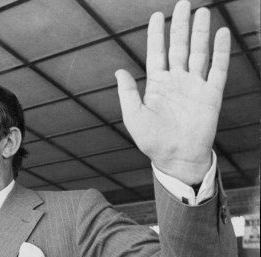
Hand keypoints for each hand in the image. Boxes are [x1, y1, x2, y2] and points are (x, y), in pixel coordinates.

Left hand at [115, 1, 229, 184]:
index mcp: (157, 85)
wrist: (176, 158)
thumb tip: (119, 71)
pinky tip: (220, 34)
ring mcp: (195, 86)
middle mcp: (176, 81)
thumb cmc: (152, 141)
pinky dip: (220, 52)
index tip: (157, 15)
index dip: (157, 34)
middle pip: (179, 47)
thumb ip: (127, 93)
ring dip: (200, 33)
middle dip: (180, 26)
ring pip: (198, 53)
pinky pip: (217, 69)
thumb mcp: (133, 117)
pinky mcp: (211, 95)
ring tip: (202, 12)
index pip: (157, 53)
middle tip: (183, 4)